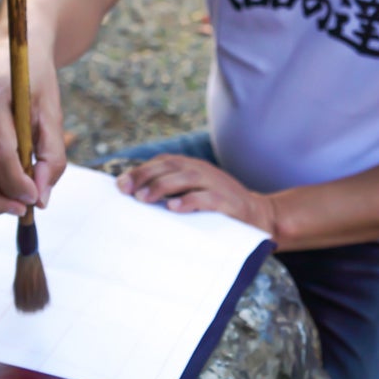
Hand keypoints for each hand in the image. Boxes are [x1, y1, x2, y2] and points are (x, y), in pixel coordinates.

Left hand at [116, 155, 276, 234]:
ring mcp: (217, 185)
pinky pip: (208, 198)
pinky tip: (174, 208)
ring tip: (143, 198)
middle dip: (145, 176)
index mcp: (193, 167)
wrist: (258, 216)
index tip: (120, 185)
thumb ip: (170, 192)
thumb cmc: (216, 208)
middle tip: (126, 191)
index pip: (163, 162)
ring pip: (187, 178)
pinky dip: (190, 201)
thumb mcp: (194, 193)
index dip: (141, 170)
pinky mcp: (228, 202)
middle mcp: (203, 171)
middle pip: (170, 166)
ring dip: (162, 186)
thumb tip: (134, 198)